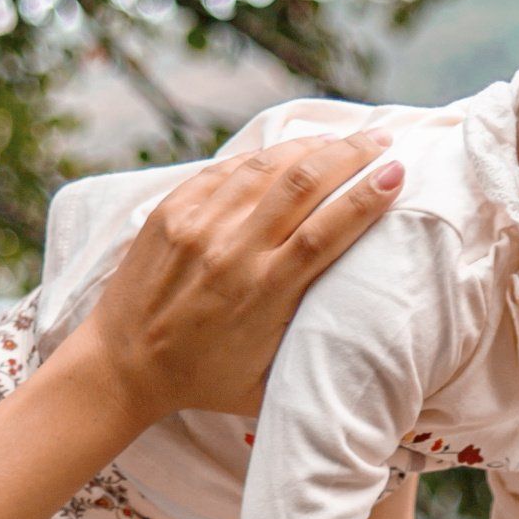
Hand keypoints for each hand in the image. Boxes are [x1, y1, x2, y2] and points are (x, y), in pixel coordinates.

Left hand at [77, 128, 403, 430]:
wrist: (121, 364)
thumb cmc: (202, 379)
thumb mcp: (266, 380)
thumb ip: (308, 344)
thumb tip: (359, 322)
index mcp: (261, 293)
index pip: (325, 231)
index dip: (365, 197)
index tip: (396, 173)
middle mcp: (231, 252)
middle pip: (303, 184)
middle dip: (350, 154)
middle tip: (381, 141)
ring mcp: (197, 225)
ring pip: (266, 167)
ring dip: (311, 146)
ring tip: (343, 139)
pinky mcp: (171, 210)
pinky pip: (227, 170)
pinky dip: (264, 156)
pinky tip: (289, 150)